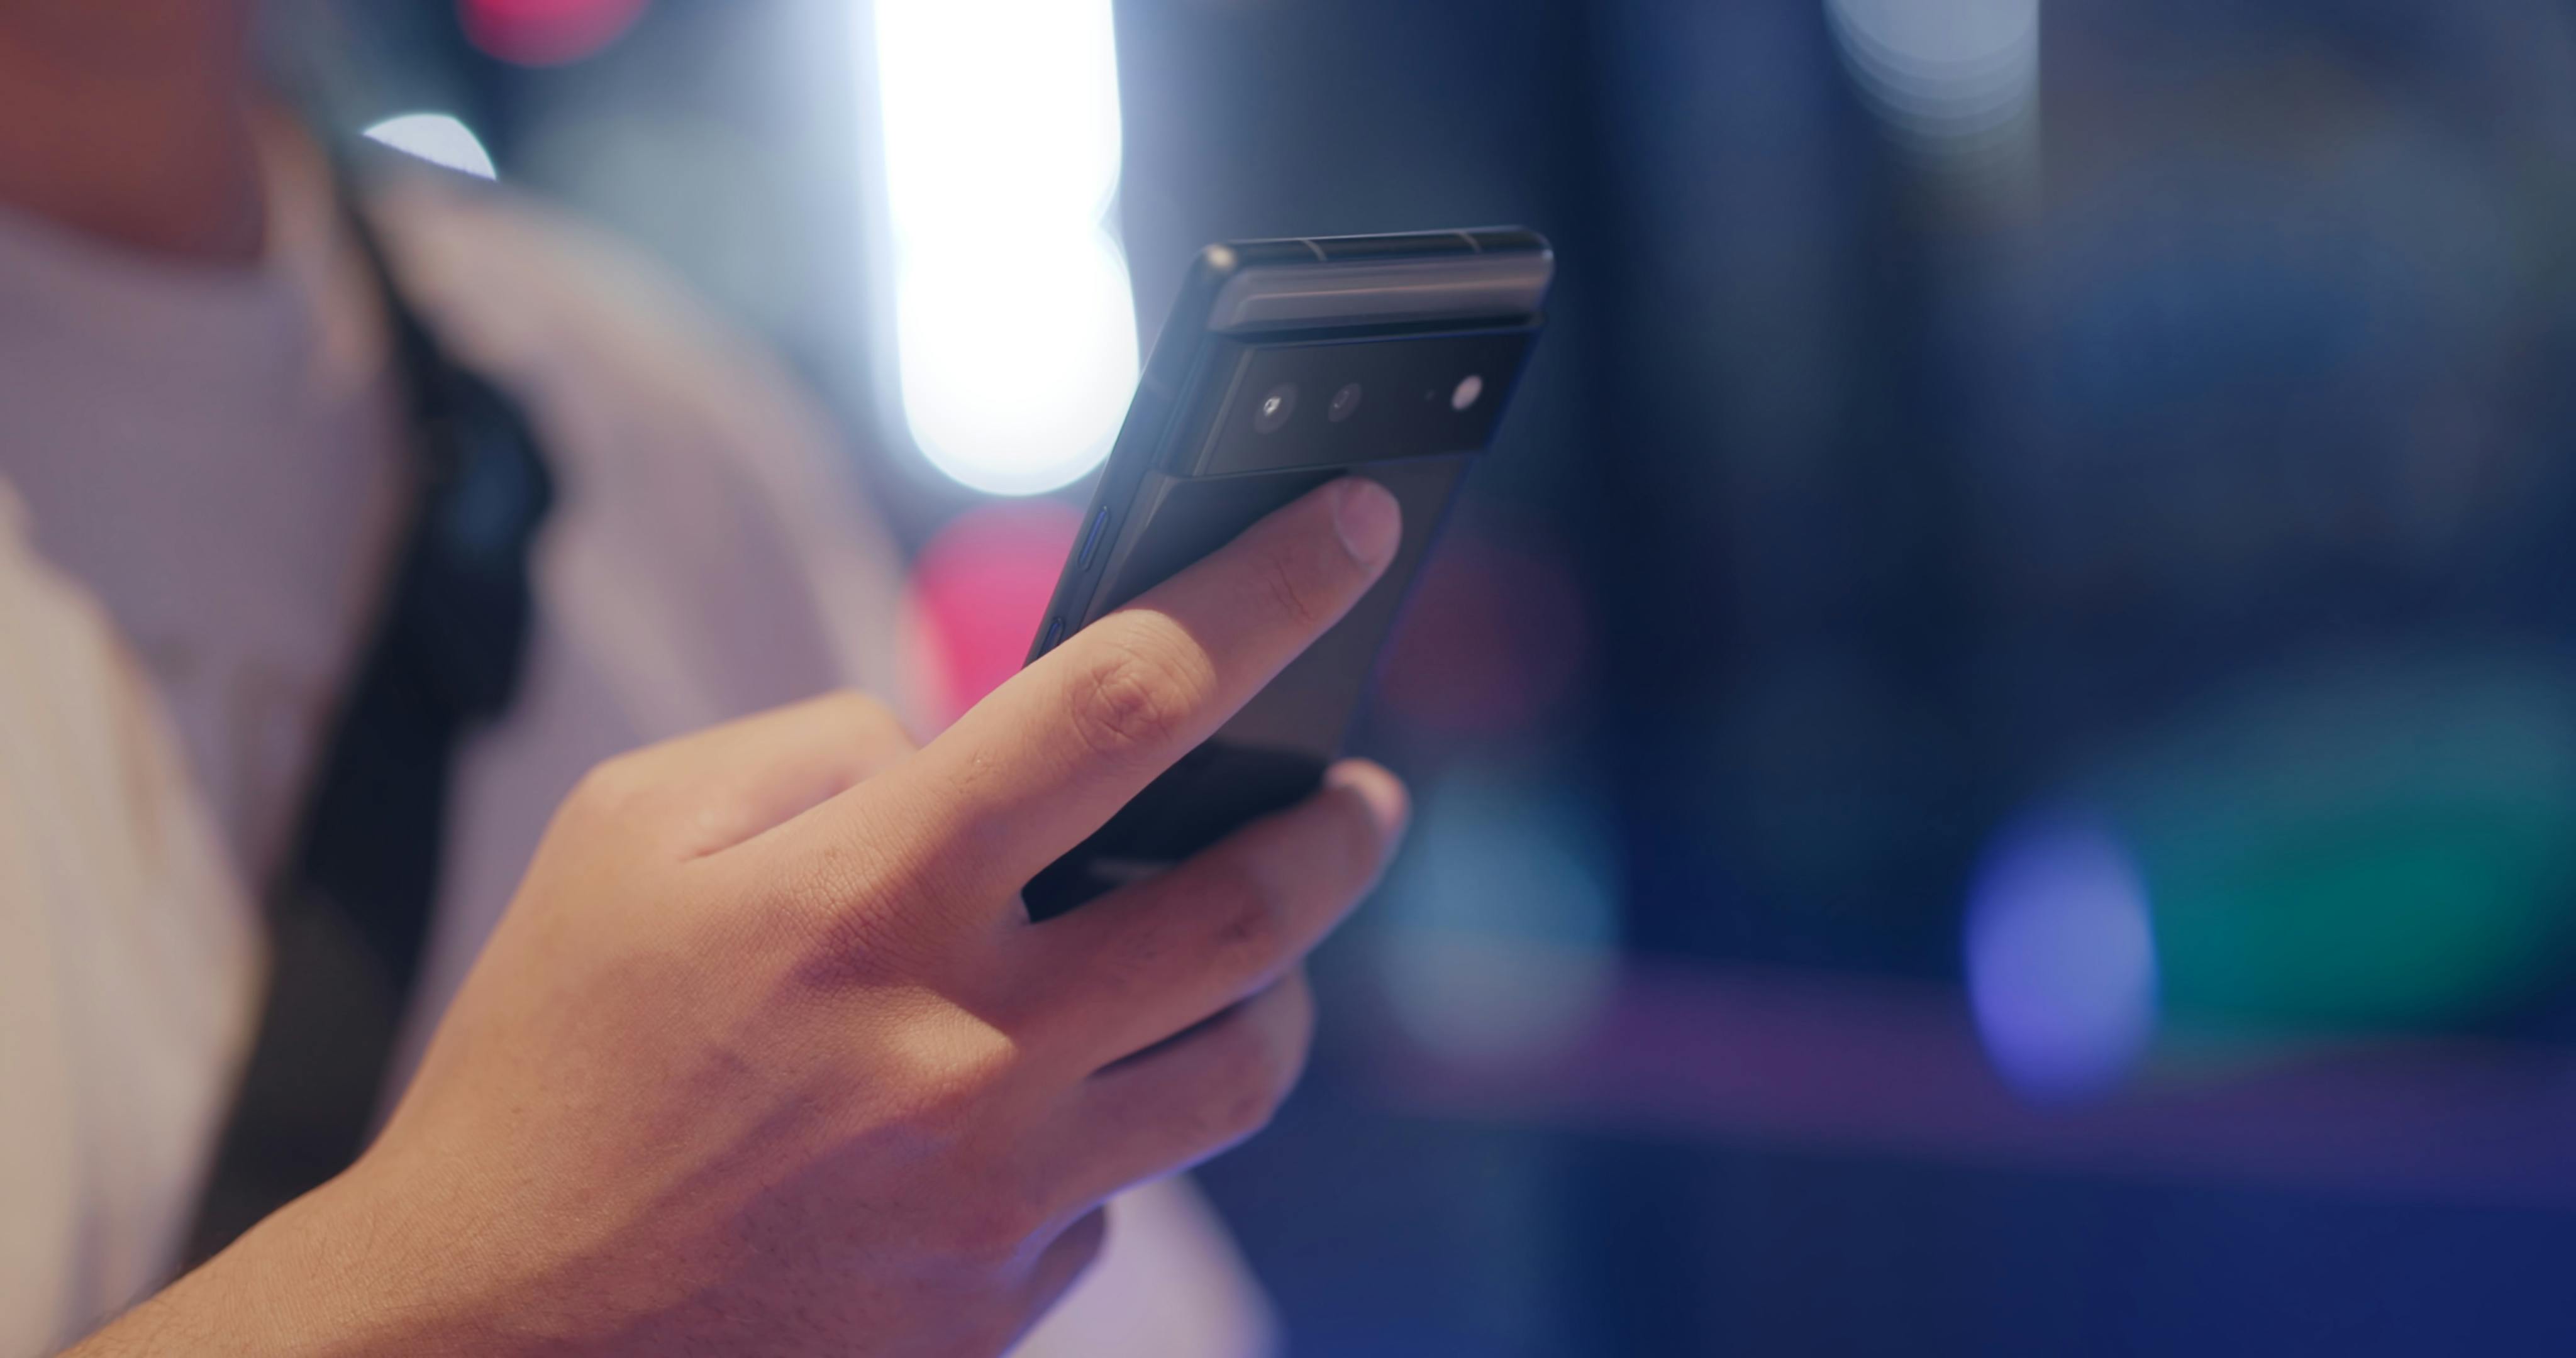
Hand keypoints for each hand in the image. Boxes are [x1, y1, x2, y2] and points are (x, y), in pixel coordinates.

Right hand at [90, 478, 1408, 1357]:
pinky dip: (1113, 1117)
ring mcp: (999, 1192)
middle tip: (1362, 792)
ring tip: (1263, 945)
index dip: (1269, 589)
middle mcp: (966, 1045)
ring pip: (1243, 1065)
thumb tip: (965, 745)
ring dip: (1281, 985)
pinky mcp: (1000, 1300)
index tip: (1357, 523)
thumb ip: (823, 750)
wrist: (493, 1331)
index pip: (1128, 698)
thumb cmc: (554, 1056)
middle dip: (1344, 827)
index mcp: (872, 894)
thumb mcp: (630, 832)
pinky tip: (1054, 1094)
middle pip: (1254, 906)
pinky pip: (1124, 1182)